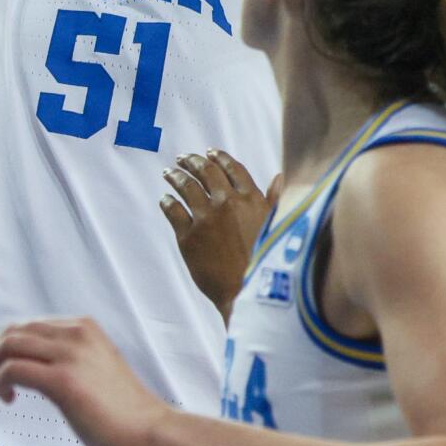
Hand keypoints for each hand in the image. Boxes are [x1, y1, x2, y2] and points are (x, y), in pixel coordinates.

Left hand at [0, 318, 174, 445]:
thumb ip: (69, 359)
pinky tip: (3, 397)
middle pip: (13, 331)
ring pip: (8, 345)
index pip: (28, 326)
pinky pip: (13, 369)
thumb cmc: (124, 412)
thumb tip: (35, 368)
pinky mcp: (63, 380)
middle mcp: (75, 333)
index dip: (4, 346)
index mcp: (83, 327)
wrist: (149, 431)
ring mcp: (69, 354)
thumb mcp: (95, 368)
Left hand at [162, 150, 281, 320]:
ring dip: (176, 176)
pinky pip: (173, 210)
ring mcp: (205, 218)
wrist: (249, 293)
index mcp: (250, 198)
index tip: (209, 152)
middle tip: (183, 158)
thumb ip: (275, 199)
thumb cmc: (267, 262)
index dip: (219, 158)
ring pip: (186, 187)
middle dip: (193, 161)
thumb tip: (280, 177)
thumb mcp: (278, 225)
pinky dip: (167, 202)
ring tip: (169, 172)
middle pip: (206, 172)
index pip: (231, 168)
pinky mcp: (188, 236)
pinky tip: (165, 199)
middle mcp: (226, 202)